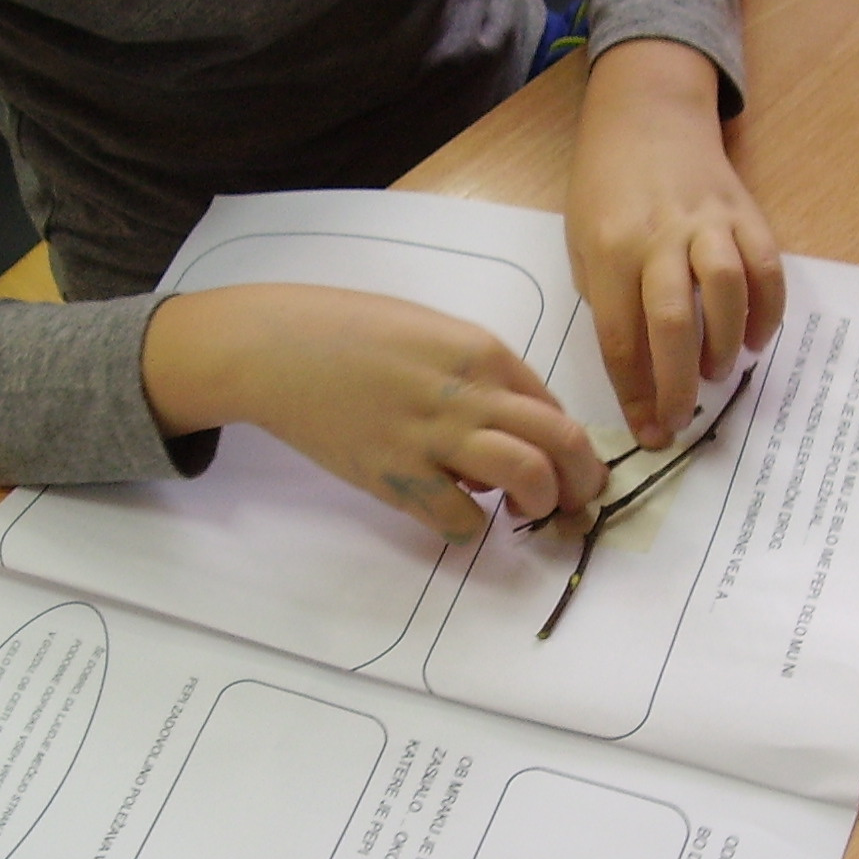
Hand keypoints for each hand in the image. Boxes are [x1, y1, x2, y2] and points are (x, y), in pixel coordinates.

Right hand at [140, 284, 607, 540]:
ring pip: (529, 478)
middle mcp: (470, 392)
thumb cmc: (348, 331)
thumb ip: (477, 375)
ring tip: (526, 512)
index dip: (574, 447)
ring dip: (542, 504)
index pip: (557, 407)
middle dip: (583, 483)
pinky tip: (459, 515)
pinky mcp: (396, 475)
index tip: (571, 469)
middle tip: (575, 505)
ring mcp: (434, 436)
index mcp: (483, 352)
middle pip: (563, 443)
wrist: (276, 348)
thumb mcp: (430, 331)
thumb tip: (508, 429)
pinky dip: (472, 527)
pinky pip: (460, 518)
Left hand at [567, 38, 784, 447]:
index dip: (635, 392)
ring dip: (724, 344)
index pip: (620, 337)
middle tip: (681, 420)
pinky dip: (767, 310)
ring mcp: (706, 221)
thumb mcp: (581, 242)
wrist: (646, 113)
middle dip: (677, 385)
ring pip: (725, 291)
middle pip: (672, 323)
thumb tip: (637, 366)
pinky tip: (755, 339)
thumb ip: (607, 299)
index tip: (648, 430)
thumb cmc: (604, 186)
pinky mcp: (743, 212)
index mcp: (610, 250)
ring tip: (715, 373)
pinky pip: (765, 266)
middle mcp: (659, 236)